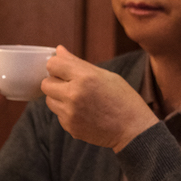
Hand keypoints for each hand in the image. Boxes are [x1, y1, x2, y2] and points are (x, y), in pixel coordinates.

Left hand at [41, 46, 157, 151]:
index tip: (64, 69)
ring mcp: (70, 113)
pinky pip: (58, 115)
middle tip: (71, 85)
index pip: (53, 64)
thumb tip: (58, 51)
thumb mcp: (105, 75)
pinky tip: (84, 112)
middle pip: (46, 83)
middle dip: (56, 82)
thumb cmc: (123, 99)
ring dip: (59, 98)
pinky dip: (67, 112)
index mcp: (85, 77)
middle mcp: (74, 94)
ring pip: (49, 100)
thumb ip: (78, 63)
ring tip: (79, 100)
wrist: (133, 129)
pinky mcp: (70, 127)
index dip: (57, 66)